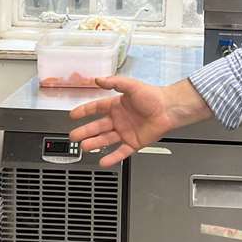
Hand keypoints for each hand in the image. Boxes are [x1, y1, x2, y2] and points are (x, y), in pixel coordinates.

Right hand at [68, 77, 198, 166]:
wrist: (169, 109)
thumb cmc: (153, 96)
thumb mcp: (132, 85)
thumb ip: (115, 82)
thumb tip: (99, 79)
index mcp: (116, 105)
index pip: (96, 108)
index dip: (84, 111)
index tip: (72, 115)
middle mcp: (119, 119)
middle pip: (97, 127)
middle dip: (84, 132)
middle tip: (73, 136)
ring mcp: (126, 132)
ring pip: (106, 140)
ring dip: (94, 144)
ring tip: (84, 147)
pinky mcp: (134, 143)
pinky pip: (121, 152)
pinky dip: (112, 157)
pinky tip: (103, 161)